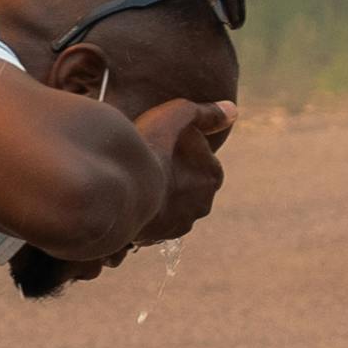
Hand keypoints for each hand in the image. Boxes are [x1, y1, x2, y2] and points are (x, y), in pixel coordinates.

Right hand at [123, 97, 230, 246]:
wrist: (116, 192)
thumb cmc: (148, 149)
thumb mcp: (177, 116)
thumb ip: (204, 112)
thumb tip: (231, 110)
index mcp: (212, 176)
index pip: (197, 156)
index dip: (176, 147)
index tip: (157, 142)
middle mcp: (201, 205)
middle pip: (184, 182)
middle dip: (169, 174)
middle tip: (144, 159)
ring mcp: (178, 224)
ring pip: (168, 204)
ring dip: (156, 194)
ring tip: (133, 179)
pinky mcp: (156, 237)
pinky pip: (150, 221)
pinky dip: (142, 210)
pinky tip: (127, 198)